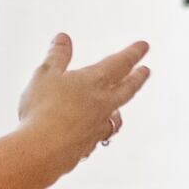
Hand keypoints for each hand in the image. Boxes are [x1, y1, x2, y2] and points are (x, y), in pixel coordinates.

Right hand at [18, 33, 153, 153]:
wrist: (42, 150)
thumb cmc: (42, 109)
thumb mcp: (45, 75)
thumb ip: (56, 56)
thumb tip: (63, 38)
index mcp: (94, 82)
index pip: (120, 63)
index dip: (133, 53)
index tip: (144, 46)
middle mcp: (102, 104)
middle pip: (127, 89)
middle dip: (138, 78)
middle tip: (146, 71)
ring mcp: (98, 127)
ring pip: (116, 116)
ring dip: (120, 110)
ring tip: (121, 109)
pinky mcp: (88, 146)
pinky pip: (99, 136)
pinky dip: (99, 132)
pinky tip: (93, 134)